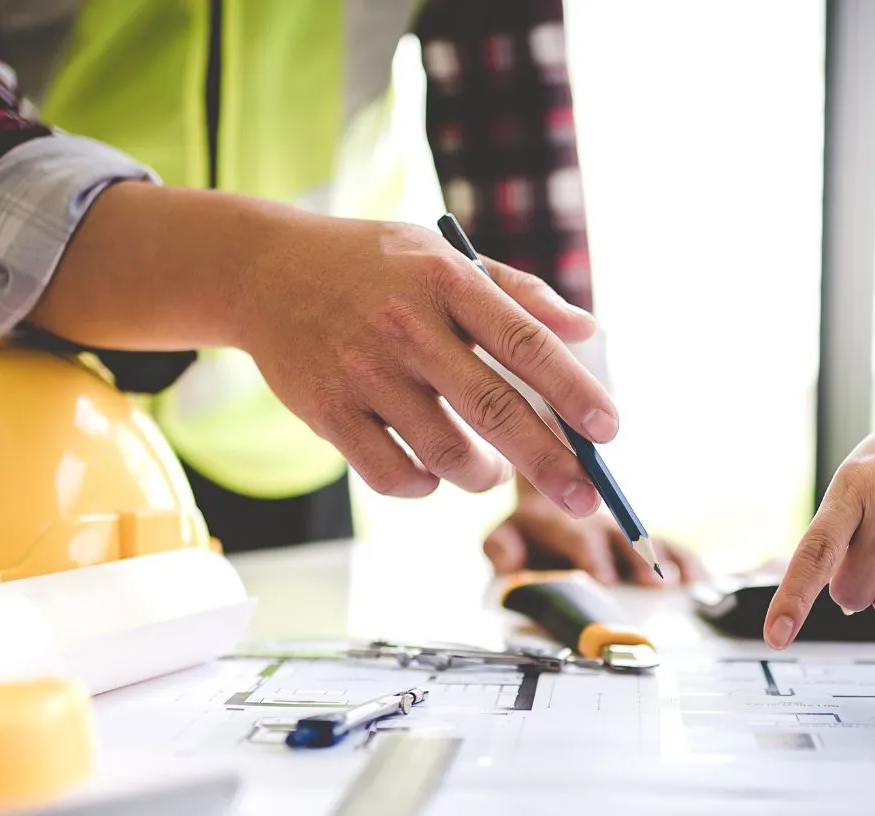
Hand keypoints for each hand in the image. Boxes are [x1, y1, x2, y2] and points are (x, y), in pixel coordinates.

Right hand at [233, 212, 613, 514]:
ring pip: (447, 454)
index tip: (609, 431)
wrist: (265, 272)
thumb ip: (520, 295)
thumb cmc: (375, 267)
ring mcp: (364, 372)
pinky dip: (424, 484)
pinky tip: (431, 470)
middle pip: (495, 409)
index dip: (572, 390)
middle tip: (586, 500)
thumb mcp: (445, 257)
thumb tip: (588, 331)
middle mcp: (407, 326)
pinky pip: (394, 475)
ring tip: (492, 470)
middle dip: (550, 462)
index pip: (525, 342)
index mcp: (447, 282)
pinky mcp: (328, 412)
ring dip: (484, 475)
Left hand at [485, 478, 703, 585]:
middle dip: (631, 559)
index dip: (590, 554)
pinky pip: (667, 546)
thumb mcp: (504, 535)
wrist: (549, 485)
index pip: (572, 531)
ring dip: (658, 560)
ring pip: (641, 540)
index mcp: (552, 516)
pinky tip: (698, 578)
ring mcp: (618, 527)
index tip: (604, 577)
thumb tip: (510, 562)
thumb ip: (502, 548)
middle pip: (617, 537)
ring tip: (674, 581)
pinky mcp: (640, 537)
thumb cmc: (526, 528)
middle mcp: (589, 518)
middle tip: (648, 582)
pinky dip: (683, 561)